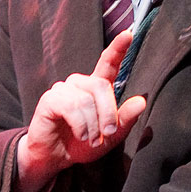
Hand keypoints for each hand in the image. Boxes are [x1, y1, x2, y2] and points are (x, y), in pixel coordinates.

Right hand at [18, 31, 146, 191]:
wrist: (55, 157)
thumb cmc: (82, 144)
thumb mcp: (110, 137)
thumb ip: (125, 120)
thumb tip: (141, 101)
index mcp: (95, 89)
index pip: (107, 64)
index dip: (118, 49)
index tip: (129, 34)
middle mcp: (79, 85)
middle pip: (100, 85)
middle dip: (109, 112)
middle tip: (108, 134)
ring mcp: (62, 90)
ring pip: (86, 99)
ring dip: (93, 124)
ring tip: (91, 139)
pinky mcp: (49, 99)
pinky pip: (71, 106)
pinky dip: (81, 124)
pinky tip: (80, 134)